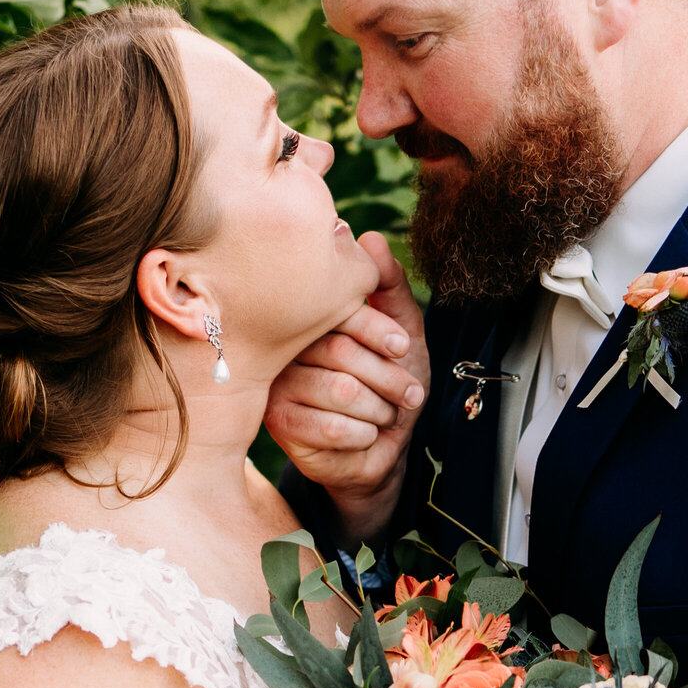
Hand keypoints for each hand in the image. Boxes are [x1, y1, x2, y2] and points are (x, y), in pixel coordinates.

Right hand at [264, 233, 429, 545]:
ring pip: (341, 391)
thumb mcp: (401, 330)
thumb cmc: (389, 384)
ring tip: (384, 414)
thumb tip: (369, 239)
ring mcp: (278, 383)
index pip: (339, 310)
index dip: (377, 328)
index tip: (403, 346)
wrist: (381, 447)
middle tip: (409, 393)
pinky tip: (365, 435)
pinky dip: (363, 435)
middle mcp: (287, 345)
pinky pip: (331, 427)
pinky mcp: (279, 424)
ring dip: (378, 409)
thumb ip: (390, 287)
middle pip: (342, 353)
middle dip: (388, 377)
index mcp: (312, 316)